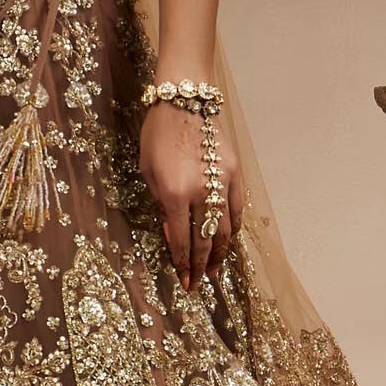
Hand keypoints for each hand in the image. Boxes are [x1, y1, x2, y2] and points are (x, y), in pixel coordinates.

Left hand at [138, 100, 242, 291]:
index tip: (185, 282)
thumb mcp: (148, 174)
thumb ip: (162, 208)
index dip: (183, 265)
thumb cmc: (157, 135)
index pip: (182, 241)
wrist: (183, 101)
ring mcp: (222, 183)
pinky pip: (237, 208)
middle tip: (199, 284)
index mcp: (174, 194)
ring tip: (216, 270)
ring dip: (221, 254)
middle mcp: (201, 192)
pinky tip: (228, 241)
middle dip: (201, 267)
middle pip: (205, 241)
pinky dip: (233, 228)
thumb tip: (175, 237)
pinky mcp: (235, 173)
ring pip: (225, 229)